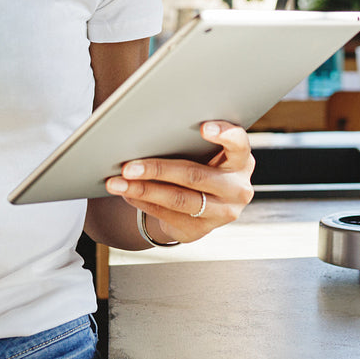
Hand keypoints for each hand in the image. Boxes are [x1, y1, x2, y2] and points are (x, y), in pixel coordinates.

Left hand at [105, 121, 254, 243]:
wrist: (204, 205)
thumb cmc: (201, 164)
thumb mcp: (207, 153)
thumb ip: (192, 142)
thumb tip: (147, 132)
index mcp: (241, 160)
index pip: (239, 144)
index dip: (224, 135)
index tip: (203, 128)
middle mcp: (237, 188)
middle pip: (195, 176)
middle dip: (157, 170)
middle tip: (128, 166)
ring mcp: (222, 212)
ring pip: (178, 200)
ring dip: (142, 190)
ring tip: (118, 183)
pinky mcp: (202, 230)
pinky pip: (167, 215)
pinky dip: (143, 202)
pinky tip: (127, 194)